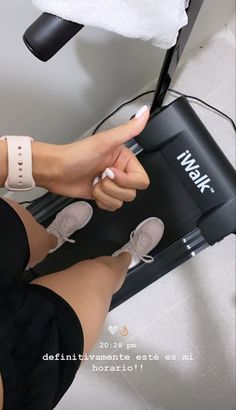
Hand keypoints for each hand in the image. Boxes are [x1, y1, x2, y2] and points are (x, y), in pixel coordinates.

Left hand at [33, 106, 149, 210]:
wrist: (55, 170)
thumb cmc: (75, 155)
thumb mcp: (104, 141)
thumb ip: (128, 129)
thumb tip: (144, 112)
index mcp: (125, 159)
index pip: (141, 180)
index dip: (126, 180)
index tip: (110, 171)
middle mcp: (120, 172)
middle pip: (132, 192)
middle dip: (112, 188)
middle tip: (100, 176)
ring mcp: (111, 185)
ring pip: (121, 201)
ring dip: (104, 194)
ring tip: (94, 181)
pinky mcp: (103, 195)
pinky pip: (112, 206)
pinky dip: (101, 201)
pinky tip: (92, 189)